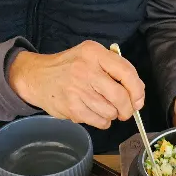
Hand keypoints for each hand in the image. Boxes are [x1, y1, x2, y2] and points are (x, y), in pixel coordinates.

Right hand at [8, 41, 145, 128]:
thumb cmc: (69, 68)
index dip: (138, 90)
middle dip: (127, 109)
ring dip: (112, 115)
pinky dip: (102, 122)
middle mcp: (86, 69)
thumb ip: (114, 69)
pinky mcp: (72, 107)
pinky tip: (94, 113)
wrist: (36, 77)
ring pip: (111, 112)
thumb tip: (137, 93)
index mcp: (94, 53)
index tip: (138, 101)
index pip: (127, 72)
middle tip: (124, 111)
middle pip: (121, 97)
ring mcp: (78, 89)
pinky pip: (99, 122)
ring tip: (103, 108)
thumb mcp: (90, 56)